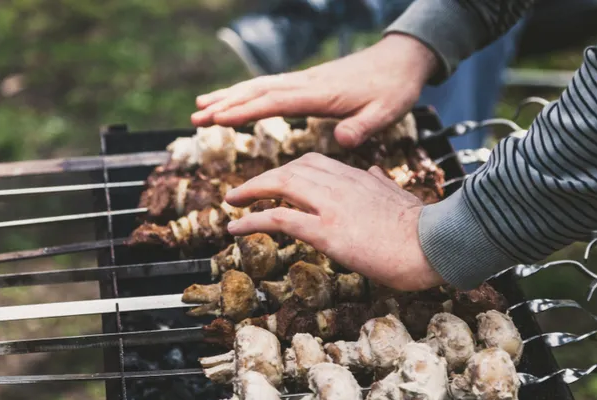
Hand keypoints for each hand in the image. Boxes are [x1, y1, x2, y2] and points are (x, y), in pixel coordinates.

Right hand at [192, 34, 438, 148]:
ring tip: (199, 109)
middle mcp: (306, 83)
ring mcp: (304, 80)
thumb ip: (364, 127)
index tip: (218, 119)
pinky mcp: (306, 82)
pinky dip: (245, 93)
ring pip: (259, 86)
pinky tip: (232, 100)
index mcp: (321, 93)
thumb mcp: (386, 112)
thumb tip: (342, 141)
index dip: (246, 111)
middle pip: (258, 91)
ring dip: (228, 96)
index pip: (276, 102)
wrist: (401, 61)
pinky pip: (268, 86)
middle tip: (195, 118)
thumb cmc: (394, 89)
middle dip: (225, 104)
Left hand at [224, 154, 444, 290]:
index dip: (288, 170)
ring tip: (233, 204)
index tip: (274, 181)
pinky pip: (279, 218)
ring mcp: (331, 206)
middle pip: (291, 169)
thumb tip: (372, 171)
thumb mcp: (400, 196)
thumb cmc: (423, 228)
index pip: (313, 163)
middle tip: (242, 192)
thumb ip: (380, 182)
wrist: (436, 244)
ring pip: (280, 185)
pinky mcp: (326, 231)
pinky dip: (252, 220)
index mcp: (357, 177)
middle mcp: (340, 184)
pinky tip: (236, 228)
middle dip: (262, 178)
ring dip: (251, 192)